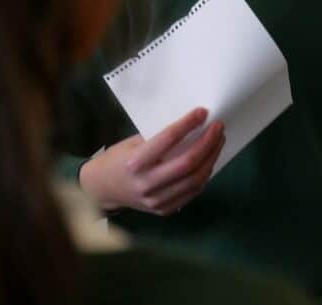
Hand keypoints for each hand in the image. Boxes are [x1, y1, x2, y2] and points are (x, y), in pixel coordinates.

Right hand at [79, 107, 224, 215]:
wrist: (102, 190)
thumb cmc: (119, 159)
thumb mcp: (133, 143)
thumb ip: (158, 139)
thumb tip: (191, 125)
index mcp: (135, 162)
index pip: (167, 140)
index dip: (187, 125)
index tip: (202, 112)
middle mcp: (146, 183)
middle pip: (187, 163)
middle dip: (207, 142)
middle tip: (218, 127)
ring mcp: (156, 200)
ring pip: (194, 179)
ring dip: (211, 158)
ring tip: (218, 141)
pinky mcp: (164, 210)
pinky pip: (192, 192)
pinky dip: (204, 174)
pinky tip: (209, 160)